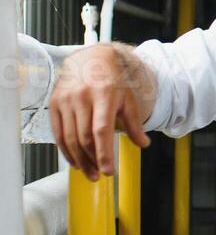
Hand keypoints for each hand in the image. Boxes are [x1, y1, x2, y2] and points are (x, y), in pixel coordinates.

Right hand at [48, 44, 153, 180]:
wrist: (90, 59)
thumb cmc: (112, 80)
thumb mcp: (128, 99)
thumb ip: (134, 123)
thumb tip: (143, 145)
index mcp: (103, 95)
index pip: (101, 130)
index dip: (104, 153)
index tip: (108, 171)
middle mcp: (81, 97)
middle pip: (84, 137)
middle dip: (92, 160)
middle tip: (99, 175)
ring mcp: (65, 100)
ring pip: (69, 138)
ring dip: (79, 159)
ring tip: (88, 172)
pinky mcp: (54, 104)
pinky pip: (57, 133)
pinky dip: (65, 150)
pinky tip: (74, 160)